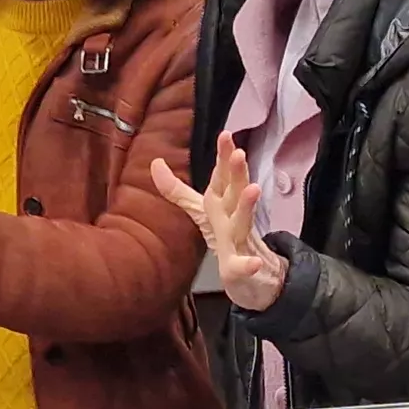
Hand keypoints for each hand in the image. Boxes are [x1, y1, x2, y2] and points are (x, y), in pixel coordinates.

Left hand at [148, 135, 286, 310]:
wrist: (254, 274)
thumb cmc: (227, 235)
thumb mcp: (201, 210)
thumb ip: (177, 190)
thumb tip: (155, 162)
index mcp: (221, 203)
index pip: (222, 176)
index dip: (223, 156)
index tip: (225, 134)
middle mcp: (232, 216)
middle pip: (234, 192)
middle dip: (237, 172)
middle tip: (238, 153)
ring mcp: (239, 241)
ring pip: (243, 222)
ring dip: (247, 206)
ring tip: (253, 189)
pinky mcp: (240, 268)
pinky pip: (244, 266)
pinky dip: (250, 265)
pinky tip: (253, 262)